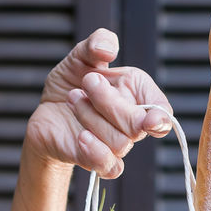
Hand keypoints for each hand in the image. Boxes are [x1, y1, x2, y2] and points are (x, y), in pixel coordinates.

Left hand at [25, 28, 172, 178]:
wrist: (47, 109)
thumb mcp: (81, 55)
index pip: (163, 112)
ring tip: (73, 98)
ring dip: (91, 117)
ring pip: (119, 143)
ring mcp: (116, 144)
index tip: (151, 119)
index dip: (161, 118)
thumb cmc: (72, 82)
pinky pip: (110, 167)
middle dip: (110, 102)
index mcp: (138, 94)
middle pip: (137, 125)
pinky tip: (80, 136)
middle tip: (87, 81)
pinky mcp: (98, 161)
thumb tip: (108, 49)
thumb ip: (97, 42)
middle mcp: (132, 122)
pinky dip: (96, 152)